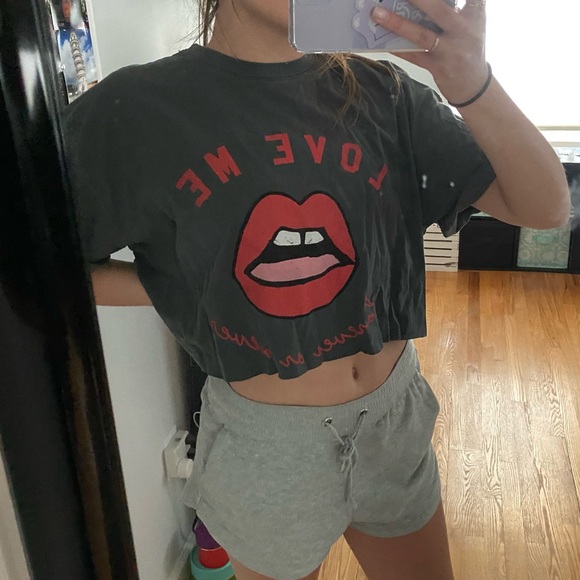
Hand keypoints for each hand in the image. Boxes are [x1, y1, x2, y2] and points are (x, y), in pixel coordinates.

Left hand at [371, 0, 488, 104]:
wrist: (474, 84)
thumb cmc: (469, 46)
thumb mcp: (473, 22)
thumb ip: (457, 6)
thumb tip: (419, 3)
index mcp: (474, 14)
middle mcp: (463, 31)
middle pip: (438, 10)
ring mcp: (449, 51)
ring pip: (421, 35)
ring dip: (397, 23)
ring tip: (377, 13)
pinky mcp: (437, 67)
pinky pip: (412, 56)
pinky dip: (396, 48)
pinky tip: (380, 41)